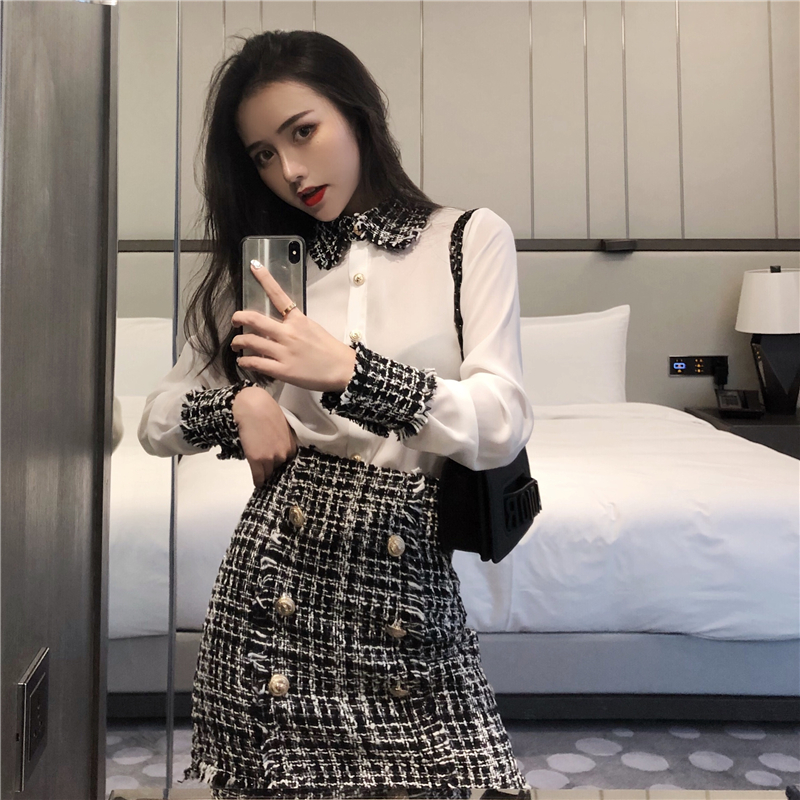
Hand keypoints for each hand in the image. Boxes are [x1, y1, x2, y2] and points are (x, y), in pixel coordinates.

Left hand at [231, 261, 356, 392]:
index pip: (279, 295)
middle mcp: (289, 333)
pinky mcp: (282, 370)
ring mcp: (284, 352)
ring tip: (236, 345)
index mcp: (298, 320)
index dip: (265, 279)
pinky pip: (256, 363)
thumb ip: (294, 324)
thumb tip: (276, 325)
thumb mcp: (312, 328)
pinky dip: (245, 361)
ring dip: (238, 342)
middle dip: (239, 317)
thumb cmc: (329, 349)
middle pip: (255, 320)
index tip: (254, 266)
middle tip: (234, 320)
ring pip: (251, 342)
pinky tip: (243, 361)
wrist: (342, 369)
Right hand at [232, 386, 297, 486]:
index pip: (288, 461)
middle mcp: (283, 454)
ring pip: (268, 473)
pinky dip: (258, 481)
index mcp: (292, 446)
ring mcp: (270, 458)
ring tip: (262, 476)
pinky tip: (258, 484)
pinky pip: (258, 476)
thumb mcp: (282, 425)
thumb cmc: (267, 410)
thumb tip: (277, 444)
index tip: (277, 465)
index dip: (281, 462)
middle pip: (279, 467)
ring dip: (265, 474)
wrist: (253, 406)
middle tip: (268, 467)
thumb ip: (283, 438)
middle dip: (273, 467)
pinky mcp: (257, 460)